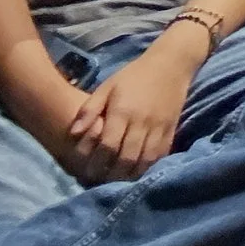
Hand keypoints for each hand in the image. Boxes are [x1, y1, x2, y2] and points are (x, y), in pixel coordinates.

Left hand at [64, 32, 198, 181]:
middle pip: (127, 157)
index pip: (108, 145)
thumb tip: (72, 133)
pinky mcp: (172, 129)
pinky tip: (139, 170)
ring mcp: (159, 127)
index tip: (88, 172)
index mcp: (123, 111)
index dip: (97, 162)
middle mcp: (142, 122)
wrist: (171, 64)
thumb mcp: (107, 86)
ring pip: (145, 160)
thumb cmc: (134, 75)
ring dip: (131, 174)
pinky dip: (149, 166)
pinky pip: (161, 154)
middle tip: (102, 180)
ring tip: (119, 179)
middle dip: (113, 174)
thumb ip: (89, 109)